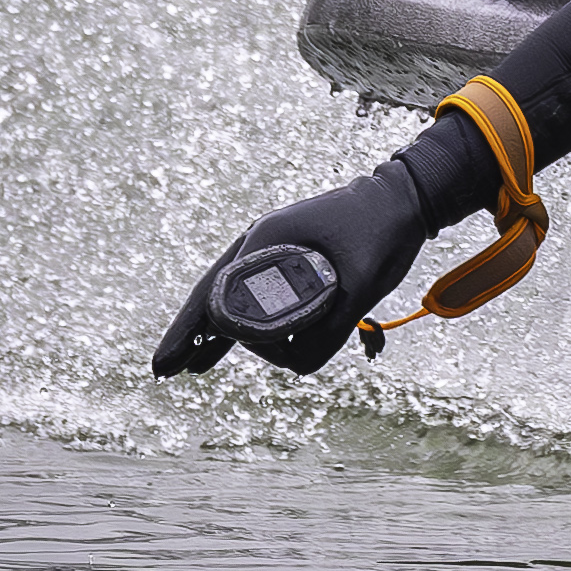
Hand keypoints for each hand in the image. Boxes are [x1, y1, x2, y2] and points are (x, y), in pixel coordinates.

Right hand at [152, 163, 433, 376]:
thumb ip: (331, 324)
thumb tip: (299, 364)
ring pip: (233, 300)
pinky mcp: (294, 262)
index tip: (171, 362)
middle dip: (191, 335)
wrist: (406, 200)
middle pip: (213, 296)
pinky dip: (246, 324)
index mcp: (267, 239)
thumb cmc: (384, 231)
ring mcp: (275, 253)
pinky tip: (235, 346)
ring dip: (219, 334)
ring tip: (195, 366)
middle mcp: (262, 245)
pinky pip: (259, 297)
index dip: (191, 330)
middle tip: (164, 370)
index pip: (216, 293)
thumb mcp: (362, 282)